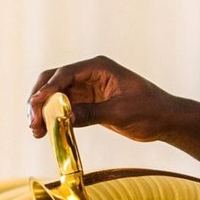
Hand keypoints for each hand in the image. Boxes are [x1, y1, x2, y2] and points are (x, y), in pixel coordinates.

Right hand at [27, 56, 180, 142]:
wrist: (166, 120)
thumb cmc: (150, 110)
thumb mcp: (121, 112)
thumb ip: (92, 113)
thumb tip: (63, 118)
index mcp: (99, 67)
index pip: (66, 74)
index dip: (48, 89)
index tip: (37, 105)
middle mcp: (89, 74)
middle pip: (53, 81)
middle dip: (40, 100)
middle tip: (32, 122)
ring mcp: (87, 88)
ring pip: (55, 96)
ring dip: (43, 111)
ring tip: (35, 131)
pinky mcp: (88, 103)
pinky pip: (64, 108)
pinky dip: (54, 118)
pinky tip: (46, 132)